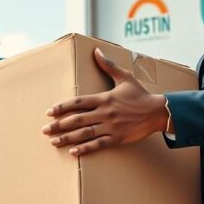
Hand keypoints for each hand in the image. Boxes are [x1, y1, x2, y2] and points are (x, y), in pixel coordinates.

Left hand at [42, 48, 167, 155]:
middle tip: (45, 129)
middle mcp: (104, 113)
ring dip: (67, 138)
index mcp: (104, 98)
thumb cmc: (140, 95)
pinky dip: (85, 149)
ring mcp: (110, 127)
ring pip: (85, 133)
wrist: (158, 111)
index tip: (49, 112)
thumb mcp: (125, 77)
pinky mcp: (117, 138)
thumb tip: (96, 51)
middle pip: (77, 119)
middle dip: (59, 125)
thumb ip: (108, 65)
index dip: (62, 107)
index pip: (78, 102)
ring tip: (53, 141)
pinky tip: (73, 152)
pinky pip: (98, 144)